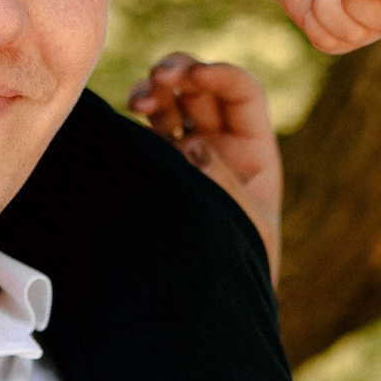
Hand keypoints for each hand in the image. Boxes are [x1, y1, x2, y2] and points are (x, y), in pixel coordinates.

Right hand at [127, 54, 282, 278]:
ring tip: (136, 99)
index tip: (192, 74)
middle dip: (181, 72)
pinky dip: (136, 114)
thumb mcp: (245, 227)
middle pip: (201, 89)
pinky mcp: (155, 167)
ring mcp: (184, 155)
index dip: (219, 75)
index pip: (241, 94)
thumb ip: (222, 183)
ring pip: (168, 103)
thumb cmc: (237, 269)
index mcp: (254, 152)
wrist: (203, 308)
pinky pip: (145, 129)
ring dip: (153, 89)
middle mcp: (220, 145)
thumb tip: (189, 143)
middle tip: (159, 75)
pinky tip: (126, 114)